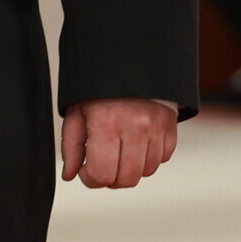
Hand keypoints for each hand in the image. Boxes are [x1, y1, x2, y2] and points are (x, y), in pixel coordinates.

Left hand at [62, 97, 179, 187]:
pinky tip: (136, 144)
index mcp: (107, 124)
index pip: (102, 174)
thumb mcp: (77, 113)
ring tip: (119, 152)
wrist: (130, 62)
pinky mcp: (170, 127)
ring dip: (130, 169)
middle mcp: (135, 128)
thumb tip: (70, 175)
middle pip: (126, 179)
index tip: (86, 169)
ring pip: (145, 172)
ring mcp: (156, 128)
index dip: (90, 179)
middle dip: (110, 179)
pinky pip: (162, 158)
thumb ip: (71, 147)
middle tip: (102, 164)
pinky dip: (149, 158)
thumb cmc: (101, 88)